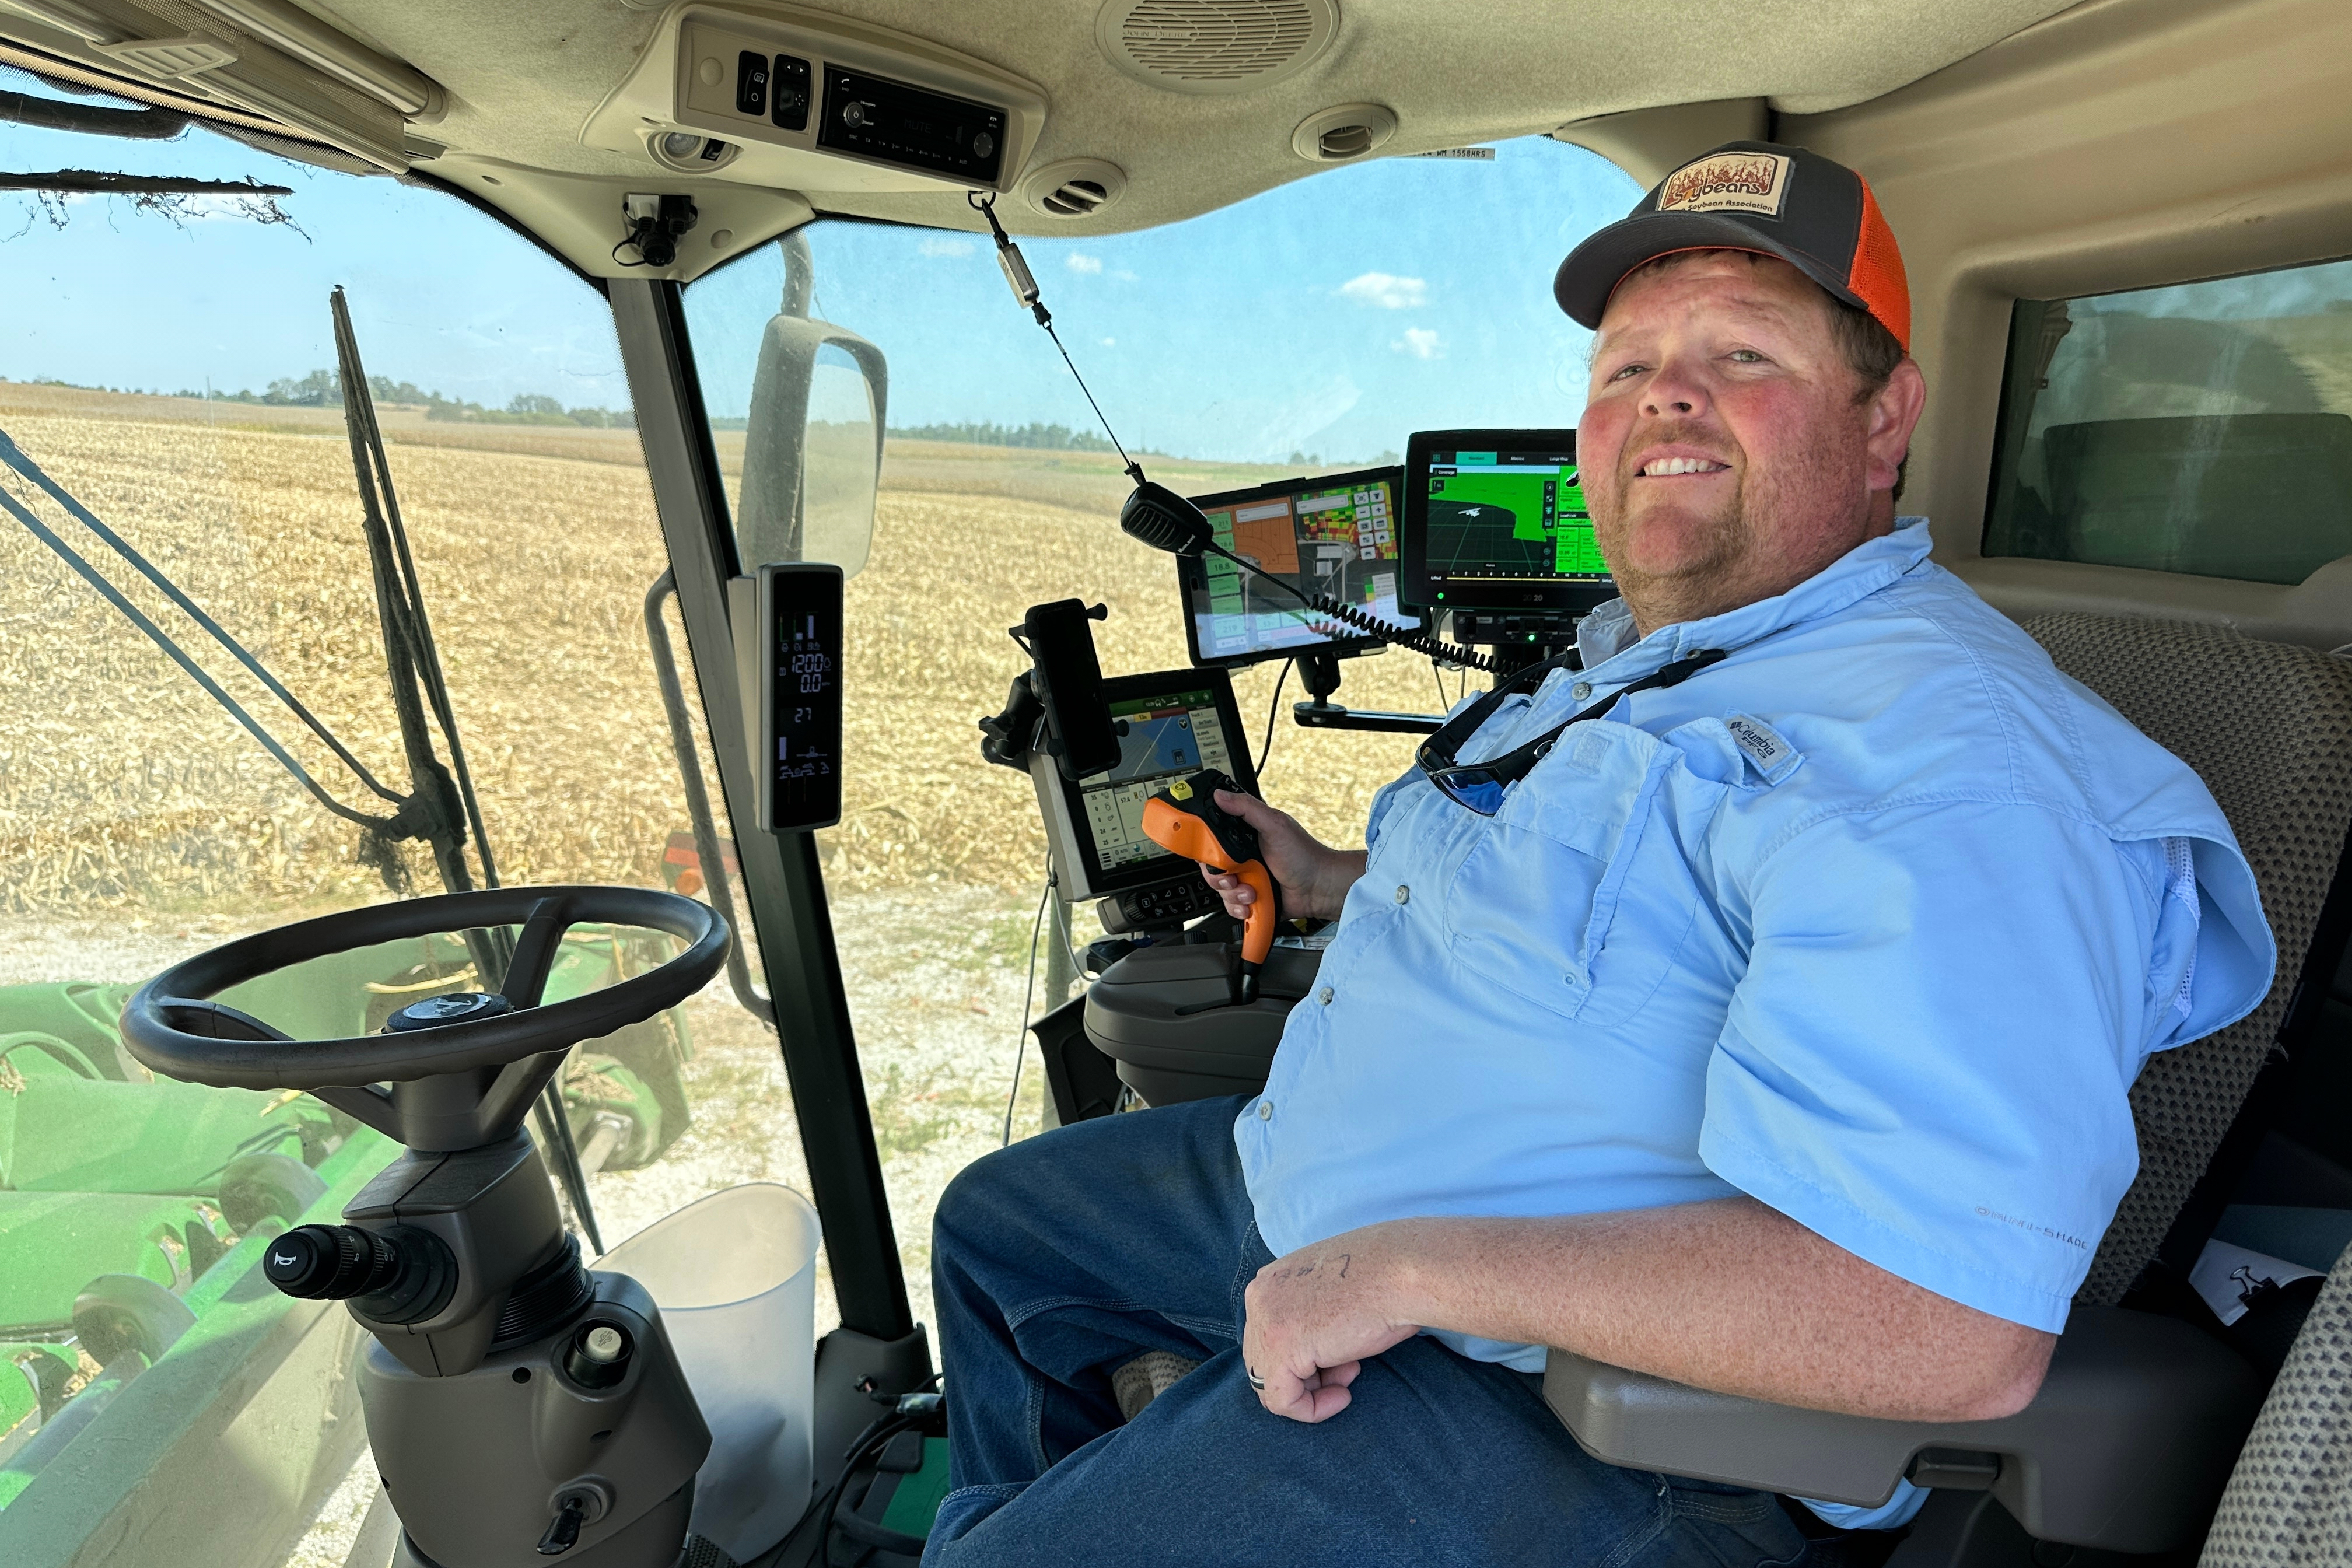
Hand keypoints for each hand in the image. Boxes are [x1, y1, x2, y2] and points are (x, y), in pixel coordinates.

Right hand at [1199, 791, 1366, 922]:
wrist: (1319, 888)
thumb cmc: (1304, 855)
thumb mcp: (1274, 824)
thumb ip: (1246, 808)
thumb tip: (1220, 795)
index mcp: (1243, 837)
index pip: (1211, 841)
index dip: (1206, 850)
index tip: (1212, 856)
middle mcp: (1242, 858)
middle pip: (1212, 869)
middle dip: (1220, 877)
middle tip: (1234, 877)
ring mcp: (1246, 879)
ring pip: (1220, 890)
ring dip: (1233, 895)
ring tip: (1251, 892)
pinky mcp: (1250, 899)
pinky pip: (1231, 907)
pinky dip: (1239, 908)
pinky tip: (1252, 903)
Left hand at [1241, 1226, 1417, 1422]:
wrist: (1403, 1272)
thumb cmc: (1382, 1282)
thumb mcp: (1331, 1297)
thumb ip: (1306, 1320)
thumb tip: (1306, 1362)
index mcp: (1270, 1280)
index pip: (1267, 1338)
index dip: (1305, 1360)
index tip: (1343, 1359)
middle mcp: (1258, 1295)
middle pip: (1265, 1361)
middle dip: (1308, 1375)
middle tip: (1348, 1368)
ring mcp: (1264, 1320)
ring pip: (1270, 1384)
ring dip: (1313, 1391)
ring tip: (1350, 1374)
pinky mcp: (1280, 1347)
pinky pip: (1281, 1400)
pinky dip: (1311, 1409)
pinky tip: (1343, 1397)